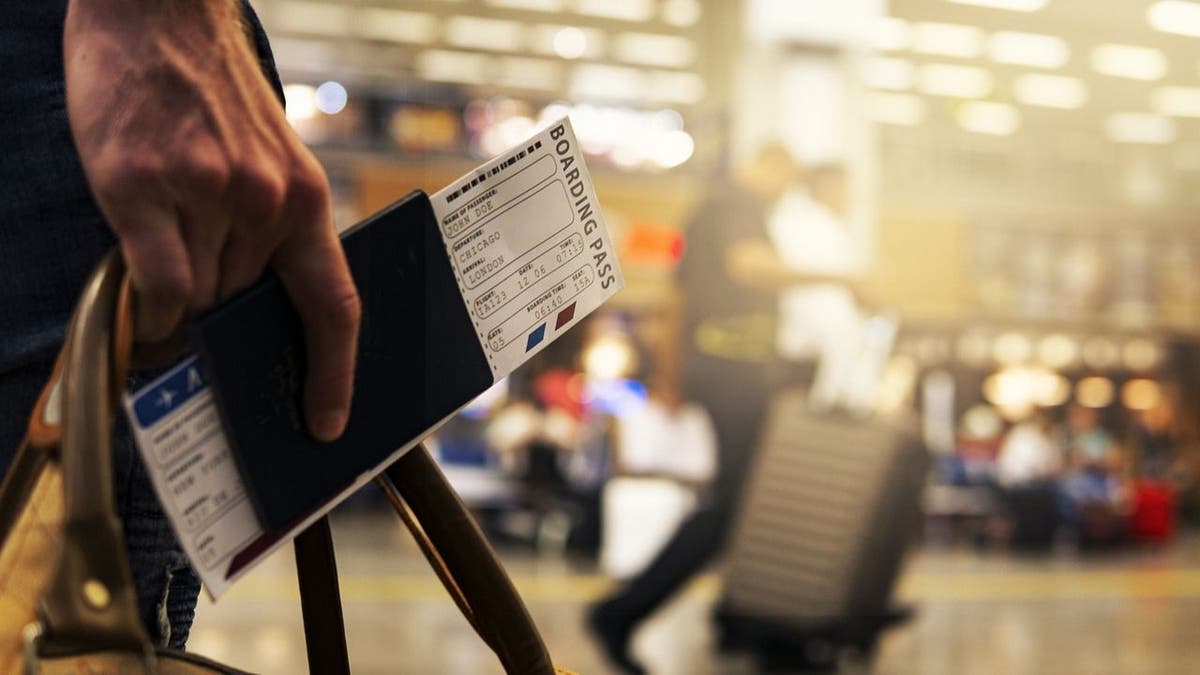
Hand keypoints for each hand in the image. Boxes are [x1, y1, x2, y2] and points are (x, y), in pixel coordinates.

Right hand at [64, 0, 359, 440]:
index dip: (334, 373)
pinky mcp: (142, 186)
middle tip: (201, 327)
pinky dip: (148, 305)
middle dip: (222, 325)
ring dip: (179, 305)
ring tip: (162, 268)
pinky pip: (155, 283)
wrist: (158, 15)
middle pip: (243, 309)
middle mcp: (264, 202)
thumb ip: (268, 233)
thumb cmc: (213, 97)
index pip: (335, 306)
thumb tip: (246, 313)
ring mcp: (204, 194)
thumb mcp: (269, 162)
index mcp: (306, 200)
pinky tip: (142, 294)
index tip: (327, 422)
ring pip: (196, 300)